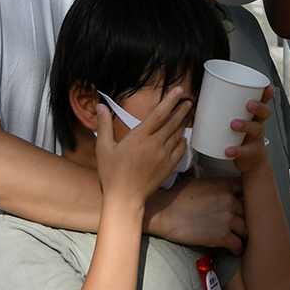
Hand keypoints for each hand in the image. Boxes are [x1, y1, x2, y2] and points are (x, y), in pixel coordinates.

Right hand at [96, 85, 190, 207]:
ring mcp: (163, 156)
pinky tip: (183, 137)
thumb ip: (104, 126)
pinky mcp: (168, 167)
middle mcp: (154, 144)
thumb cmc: (112, 174)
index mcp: (139, 137)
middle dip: (181, 109)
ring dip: (182, 123)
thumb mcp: (103, 148)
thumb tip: (100, 106)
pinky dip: (183, 142)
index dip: (170, 100)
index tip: (178, 91)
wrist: (125, 198)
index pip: (159, 114)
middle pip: (172, 122)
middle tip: (188, 101)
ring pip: (177, 134)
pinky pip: (179, 150)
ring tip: (187, 114)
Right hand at [145, 176, 246, 250]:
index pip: (247, 189)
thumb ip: (215, 186)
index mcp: (224, 185)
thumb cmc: (177, 197)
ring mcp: (227, 218)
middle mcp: (229, 200)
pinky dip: (238, 249)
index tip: (249, 204)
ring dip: (245, 235)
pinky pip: (238, 245)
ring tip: (243, 239)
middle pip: (249, 211)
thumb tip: (218, 191)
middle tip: (247, 224)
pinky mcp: (221, 236)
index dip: (249, 197)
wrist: (165, 212)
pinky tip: (235, 250)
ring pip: (246, 229)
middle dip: (248, 218)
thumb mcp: (200, 182)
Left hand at [224, 88, 272, 179]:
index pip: (264, 102)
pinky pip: (245, 151)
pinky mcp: (251, 153)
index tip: (268, 86)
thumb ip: (224, 112)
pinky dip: (237, 150)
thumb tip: (203, 97)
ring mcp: (257, 139)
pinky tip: (228, 150)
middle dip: (258, 107)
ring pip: (256, 130)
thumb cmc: (240, 137)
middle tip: (249, 104)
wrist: (250, 161)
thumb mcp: (237, 122)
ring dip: (246, 126)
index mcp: (255, 116)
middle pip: (264, 114)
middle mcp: (258, 125)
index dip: (267, 94)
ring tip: (234, 124)